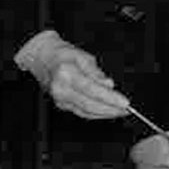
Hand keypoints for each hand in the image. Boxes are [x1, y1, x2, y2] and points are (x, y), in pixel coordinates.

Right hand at [15, 30, 130, 118]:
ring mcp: (60, 99)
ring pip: (86, 111)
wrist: (43, 59)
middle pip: (89, 104)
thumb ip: (96, 72)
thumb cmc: (63, 54)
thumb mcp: (83, 56)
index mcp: (66, 74)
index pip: (92, 90)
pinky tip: (108, 112)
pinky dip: (96, 114)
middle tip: (126, 110)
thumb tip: (108, 85)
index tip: (125, 102)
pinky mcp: (62, 105)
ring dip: (105, 114)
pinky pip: (82, 112)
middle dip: (110, 109)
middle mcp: (61, 89)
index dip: (110, 98)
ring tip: (120, 112)